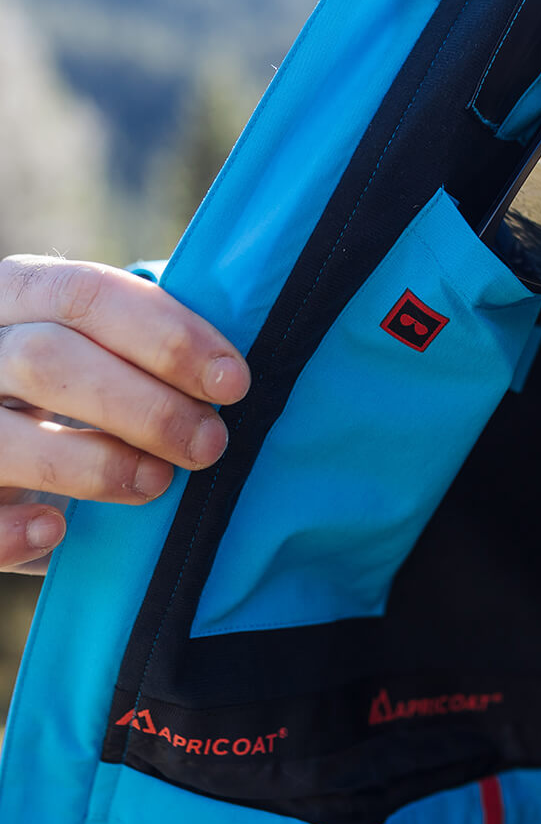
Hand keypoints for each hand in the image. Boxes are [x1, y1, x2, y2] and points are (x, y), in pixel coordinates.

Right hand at [0, 256, 249, 573]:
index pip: (89, 295)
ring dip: (95, 463)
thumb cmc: (87, 379)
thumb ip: (154, 341)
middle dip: (146, 407)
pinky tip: (58, 530)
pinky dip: (9, 527)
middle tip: (211, 443)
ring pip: (6, 437)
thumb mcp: (110, 344)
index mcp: (20, 292)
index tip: (235, 382)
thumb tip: (233, 369)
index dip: (169, 337)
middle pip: (48, 360)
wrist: (13, 433)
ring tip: (158, 483)